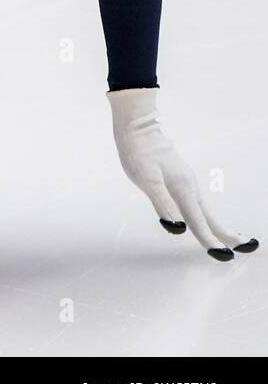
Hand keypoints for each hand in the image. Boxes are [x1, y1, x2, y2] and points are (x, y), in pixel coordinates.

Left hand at [109, 88, 256, 260]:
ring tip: (232, 238)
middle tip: (246, 248)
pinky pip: (196, 202)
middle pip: (210, 216)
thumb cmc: (138, 152)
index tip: (224, 256)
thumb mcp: (146, 179)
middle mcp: (189, 187)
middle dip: (226, 234)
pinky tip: (202, 218)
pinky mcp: (180, 178)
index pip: (198, 222)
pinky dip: (205, 214)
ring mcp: (186, 182)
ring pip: (205, 209)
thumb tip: (177, 228)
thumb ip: (161, 203)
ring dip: (218, 225)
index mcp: (183, 190)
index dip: (210, 241)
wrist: (137, 126)